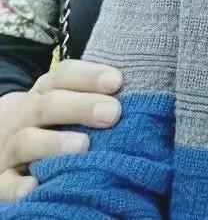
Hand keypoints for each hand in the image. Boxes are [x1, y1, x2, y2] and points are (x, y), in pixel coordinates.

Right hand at [0, 60, 121, 201]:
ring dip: (54, 142)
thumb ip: (94, 97)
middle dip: (81, 107)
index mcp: (44, 92)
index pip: (62, 75)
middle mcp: (25, 116)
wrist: (2, 140)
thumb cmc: (51, 121)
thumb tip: (139, 99)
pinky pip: (6, 183)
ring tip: (83, 147)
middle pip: (48, 105)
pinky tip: (35, 186)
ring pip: (26, 141)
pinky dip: (18, 186)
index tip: (117, 81)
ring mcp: (11, 147)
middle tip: (113, 113)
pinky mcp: (2, 178)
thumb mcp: (65, 101)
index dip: (89, 76)